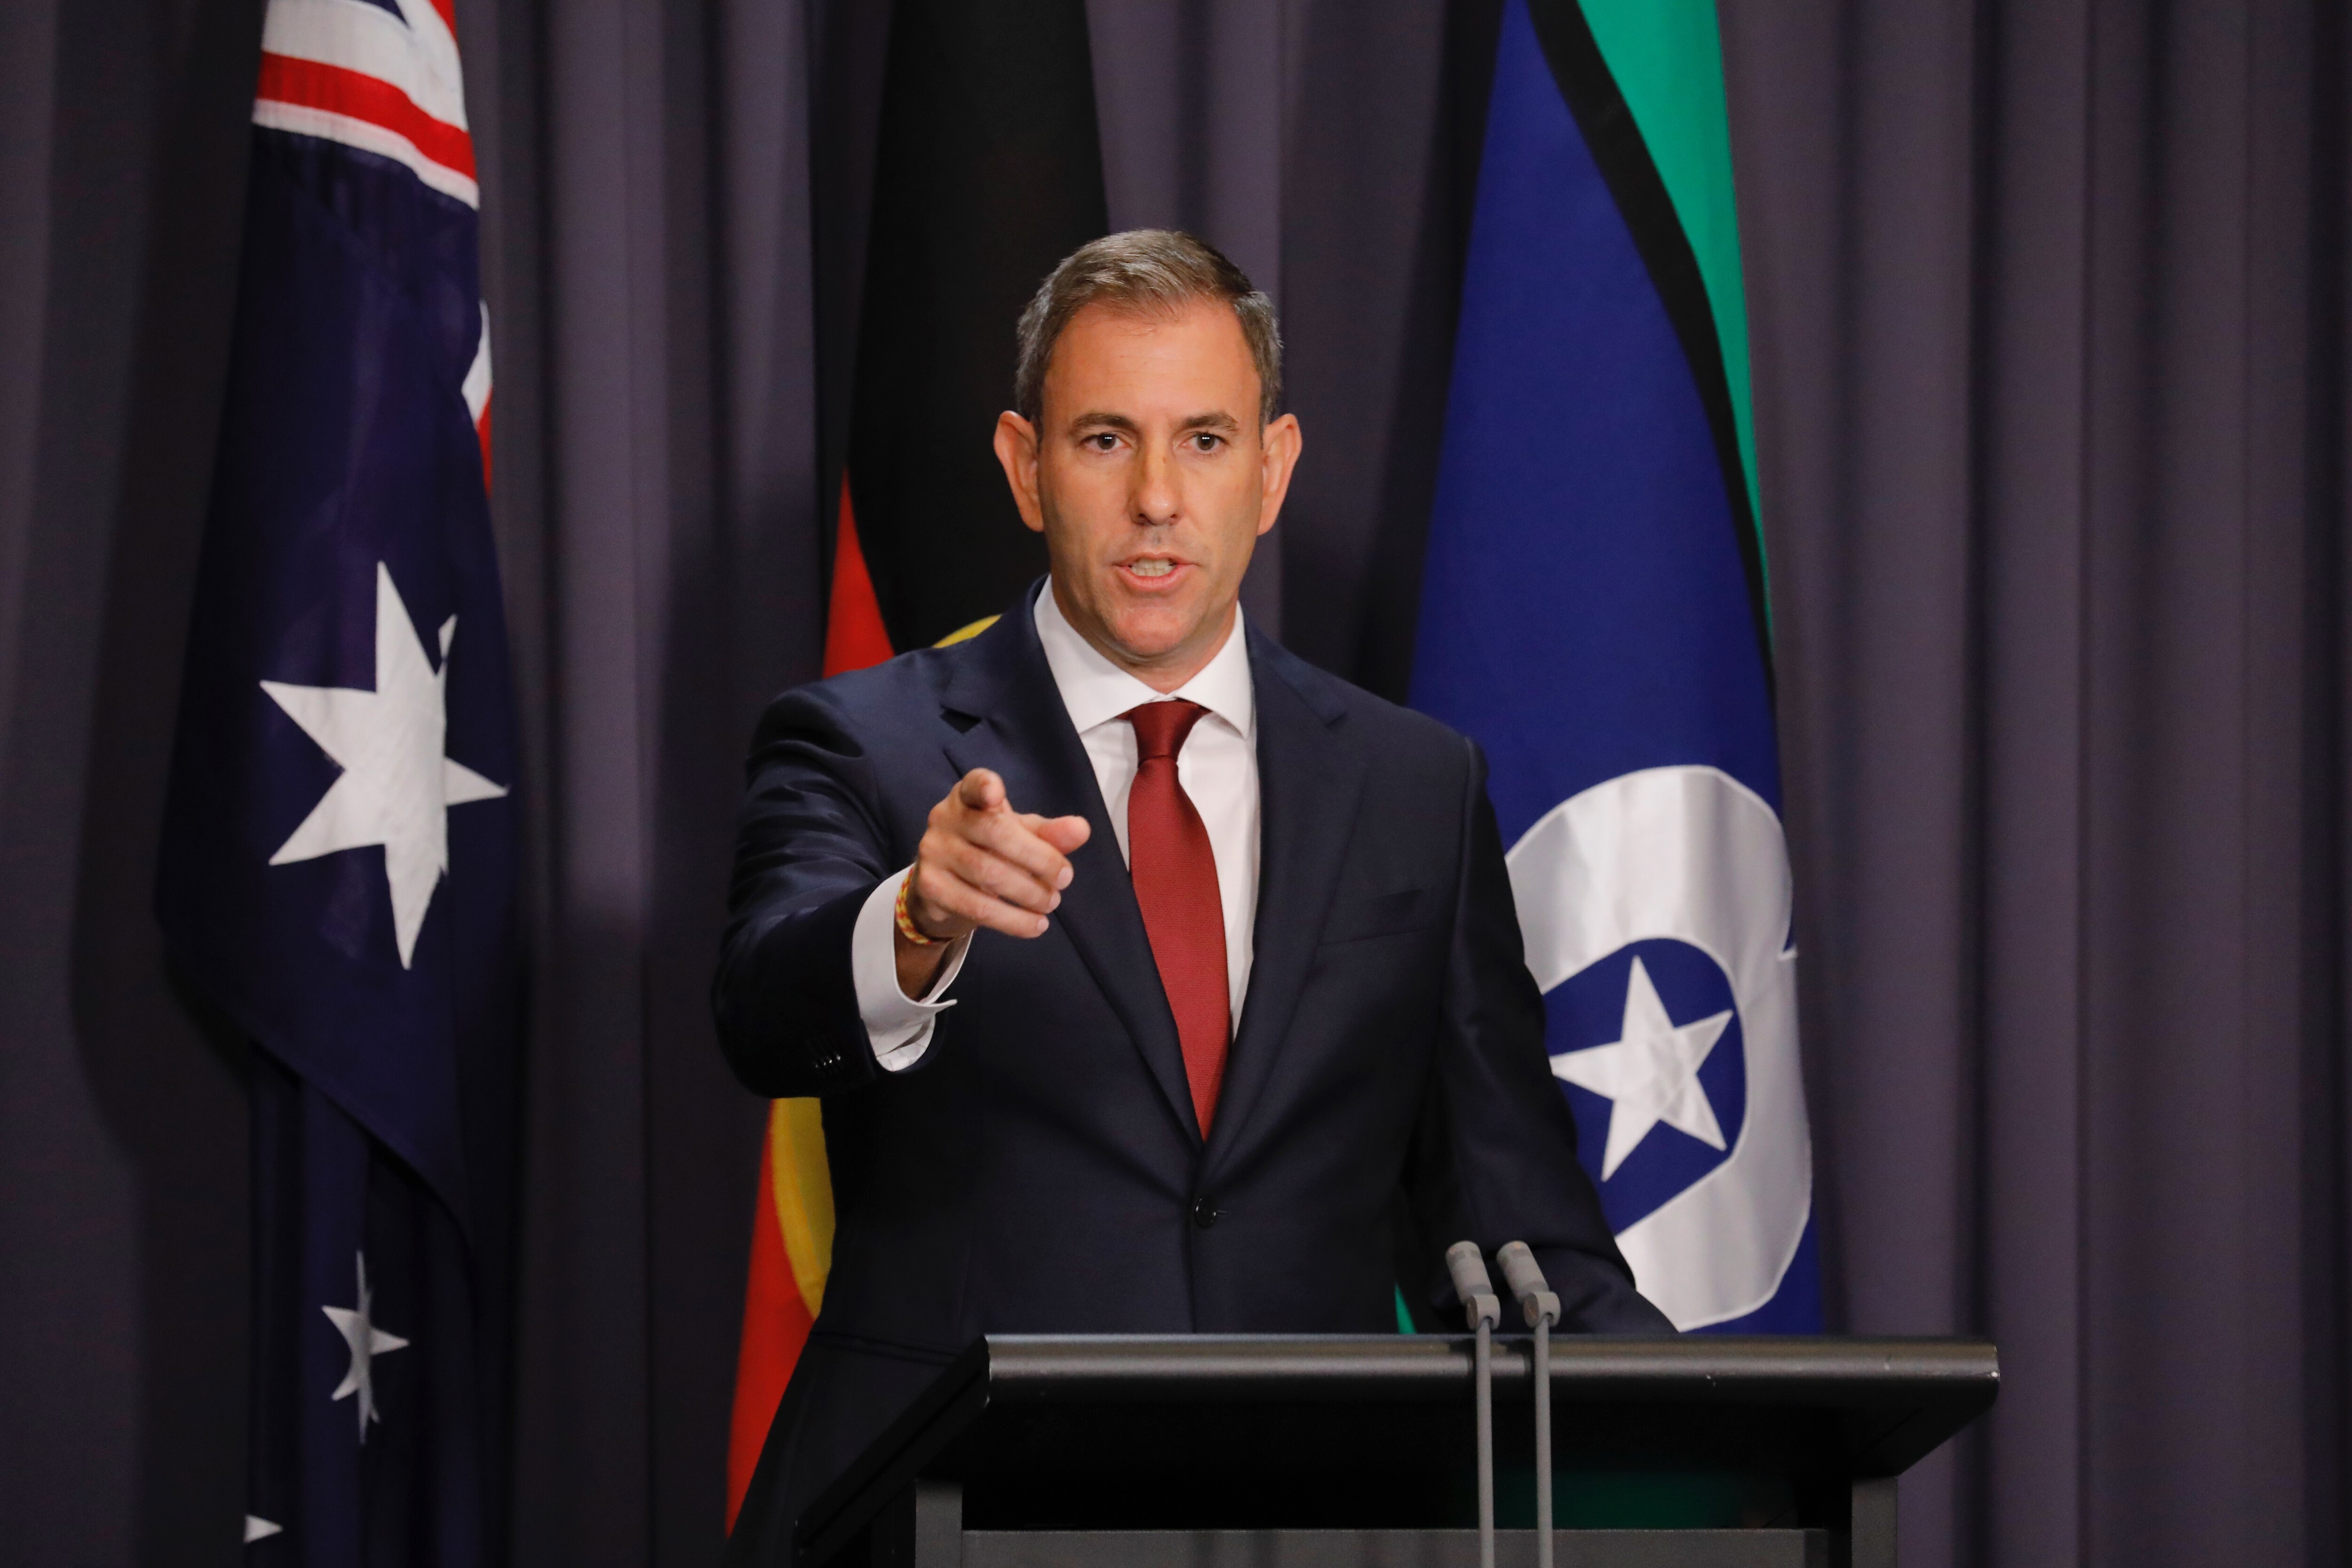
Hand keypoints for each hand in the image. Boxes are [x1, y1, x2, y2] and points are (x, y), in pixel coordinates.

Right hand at [896, 769, 1090, 994]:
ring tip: (1051, 902)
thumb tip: (1082, 830)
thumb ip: (1050, 833)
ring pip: (988, 874)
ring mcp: (932, 852)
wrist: (944, 888)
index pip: (973, 784)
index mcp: (967, 797)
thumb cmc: (989, 850)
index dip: (984, 786)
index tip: (996, 793)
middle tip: (1065, 879)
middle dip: (1039, 859)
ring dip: (1029, 893)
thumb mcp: (1021, 836)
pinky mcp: (930, 887)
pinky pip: (977, 907)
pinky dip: (1013, 920)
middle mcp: (944, 819)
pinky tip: (1036, 925)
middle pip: (995, 833)